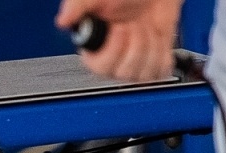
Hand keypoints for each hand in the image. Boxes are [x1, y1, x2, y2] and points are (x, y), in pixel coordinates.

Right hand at [56, 0, 182, 81]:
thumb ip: (78, 7)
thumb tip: (63, 20)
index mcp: (93, 49)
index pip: (101, 67)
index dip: (115, 48)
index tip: (121, 27)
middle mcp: (112, 60)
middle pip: (124, 73)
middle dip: (137, 44)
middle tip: (135, 24)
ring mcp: (133, 64)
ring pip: (143, 73)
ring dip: (151, 46)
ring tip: (145, 28)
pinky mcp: (154, 63)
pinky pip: (160, 72)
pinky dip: (163, 53)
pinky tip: (156, 38)